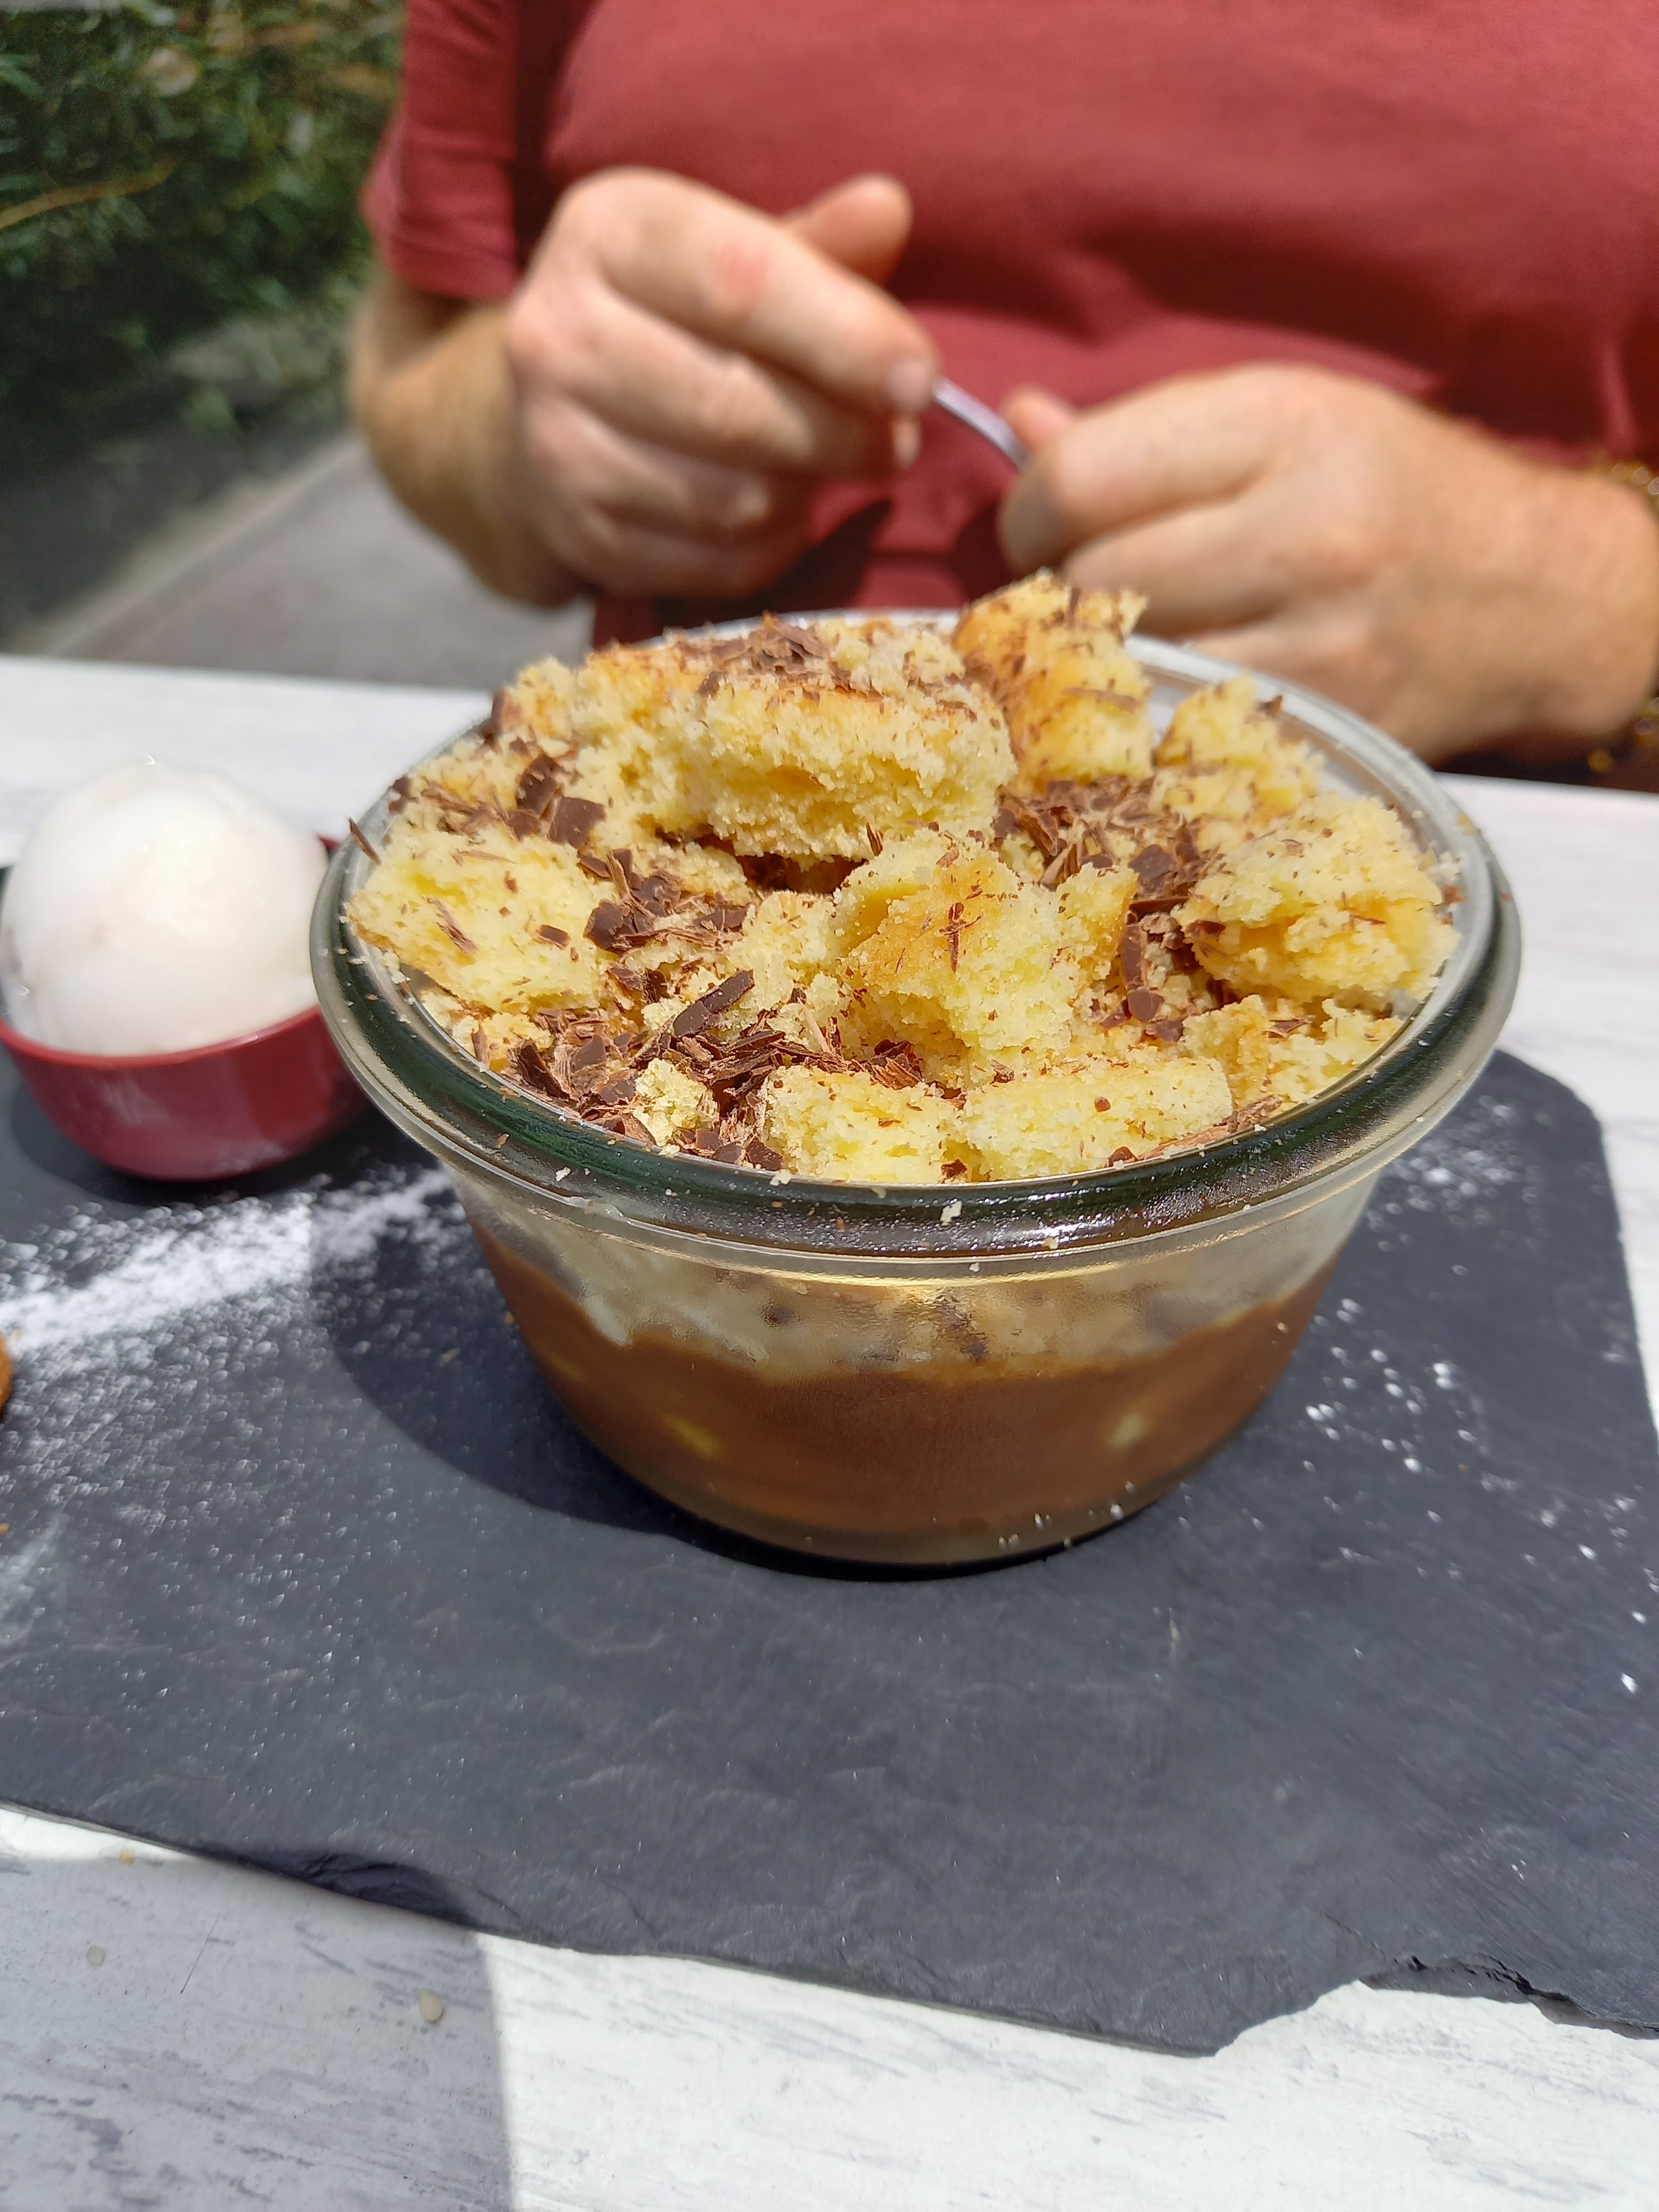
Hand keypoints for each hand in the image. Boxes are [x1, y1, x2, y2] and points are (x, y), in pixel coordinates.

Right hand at [500, 169, 937, 599]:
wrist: (543, 411)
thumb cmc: (670, 319)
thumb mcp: (729, 253)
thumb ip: (815, 245)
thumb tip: (889, 210)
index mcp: (608, 232)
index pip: (740, 282)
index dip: (846, 338)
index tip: (922, 379)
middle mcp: (560, 333)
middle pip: (738, 404)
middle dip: (843, 433)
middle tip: (897, 441)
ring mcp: (557, 443)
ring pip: (732, 496)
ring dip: (808, 491)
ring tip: (830, 466)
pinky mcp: (578, 534)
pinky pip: (715, 562)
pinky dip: (773, 544)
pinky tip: (784, 511)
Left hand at [998, 366, 1658, 758]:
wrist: (1536, 595)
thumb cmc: (1386, 489)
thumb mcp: (1282, 417)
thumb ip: (1145, 432)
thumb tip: (1019, 427)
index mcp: (1283, 426)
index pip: (1079, 482)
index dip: (1027, 512)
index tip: (1039, 527)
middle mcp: (1307, 530)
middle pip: (1092, 581)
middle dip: (1061, 591)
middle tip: (1083, 593)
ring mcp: (1322, 641)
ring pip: (1129, 666)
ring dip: (1102, 661)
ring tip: (1126, 639)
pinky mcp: (1329, 725)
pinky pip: (1184, 727)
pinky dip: (1156, 713)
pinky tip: (1171, 690)